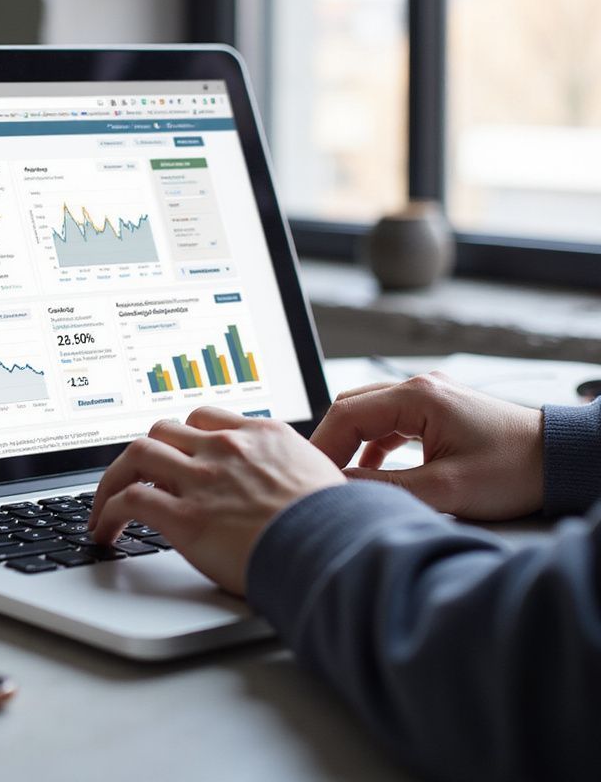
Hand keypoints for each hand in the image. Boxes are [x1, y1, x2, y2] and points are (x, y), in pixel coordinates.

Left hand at [88, 407, 345, 594]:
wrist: (339, 552)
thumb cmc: (341, 527)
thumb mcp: (324, 479)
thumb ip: (295, 472)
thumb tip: (296, 489)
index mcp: (262, 435)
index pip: (205, 418)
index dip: (183, 436)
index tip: (174, 453)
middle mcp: (227, 448)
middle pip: (163, 429)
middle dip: (143, 452)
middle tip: (132, 477)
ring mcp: (204, 480)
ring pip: (137, 454)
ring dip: (113, 478)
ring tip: (104, 503)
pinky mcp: (186, 517)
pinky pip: (130, 499)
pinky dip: (108, 512)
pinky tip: (105, 530)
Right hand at [310, 372, 543, 519]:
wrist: (563, 461)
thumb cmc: (515, 471)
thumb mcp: (445, 488)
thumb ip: (385, 486)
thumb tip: (339, 486)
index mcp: (417, 395)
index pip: (346, 413)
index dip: (323, 445)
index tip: (311, 474)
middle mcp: (419, 386)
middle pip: (351, 406)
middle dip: (331, 441)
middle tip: (318, 474)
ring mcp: (428, 395)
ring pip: (368, 411)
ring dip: (351, 441)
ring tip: (339, 473)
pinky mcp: (437, 410)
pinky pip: (389, 419)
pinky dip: (373, 442)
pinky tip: (372, 467)